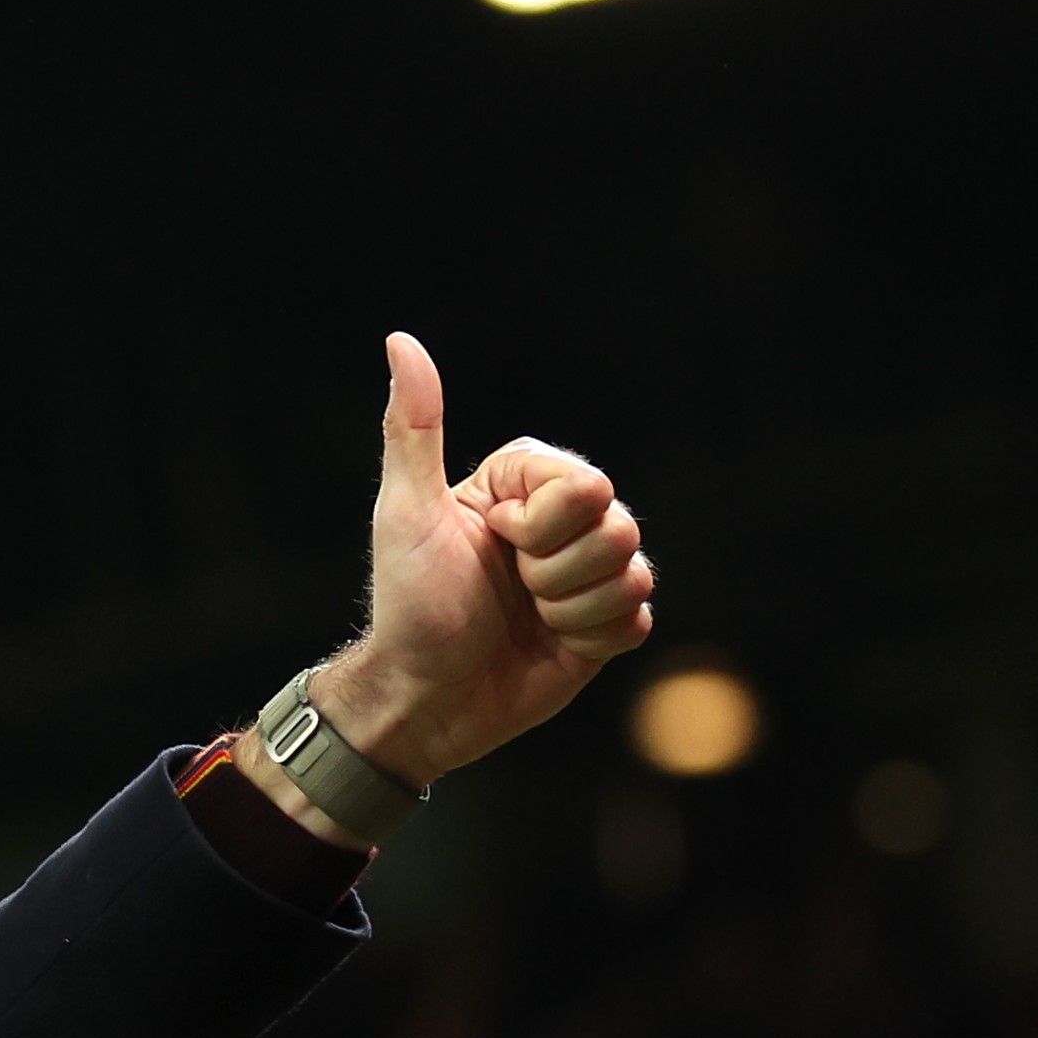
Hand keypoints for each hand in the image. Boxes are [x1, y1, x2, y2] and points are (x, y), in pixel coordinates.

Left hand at [309, 332, 654, 786]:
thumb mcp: (405, 512)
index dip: (542, 524)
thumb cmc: (408, 604)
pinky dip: (591, 638)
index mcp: (524, 484)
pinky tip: (550, 644)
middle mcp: (562, 522)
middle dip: (557, 569)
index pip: (587, 484)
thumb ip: (414, 427)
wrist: (423, 697)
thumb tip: (400, 340)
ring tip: (525, 617)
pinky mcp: (604, 624)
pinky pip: (636, 618)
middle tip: (509, 587)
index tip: (493, 542)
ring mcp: (586, 573)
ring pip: (634, 573)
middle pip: (620, 526)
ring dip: (570, 607)